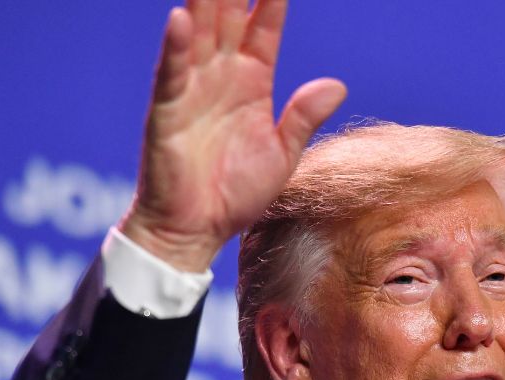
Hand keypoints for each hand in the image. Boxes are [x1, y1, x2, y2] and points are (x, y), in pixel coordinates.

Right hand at [119, 0, 346, 271]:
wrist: (197, 231)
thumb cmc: (236, 194)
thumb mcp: (282, 155)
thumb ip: (304, 117)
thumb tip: (338, 84)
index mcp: (251, 83)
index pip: (264, 29)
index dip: (273, 0)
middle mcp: (219, 77)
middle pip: (228, 17)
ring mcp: (190, 90)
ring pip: (199, 33)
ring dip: (204, 3)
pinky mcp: (166, 112)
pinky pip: (171, 73)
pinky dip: (176, 46)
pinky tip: (182, 18)